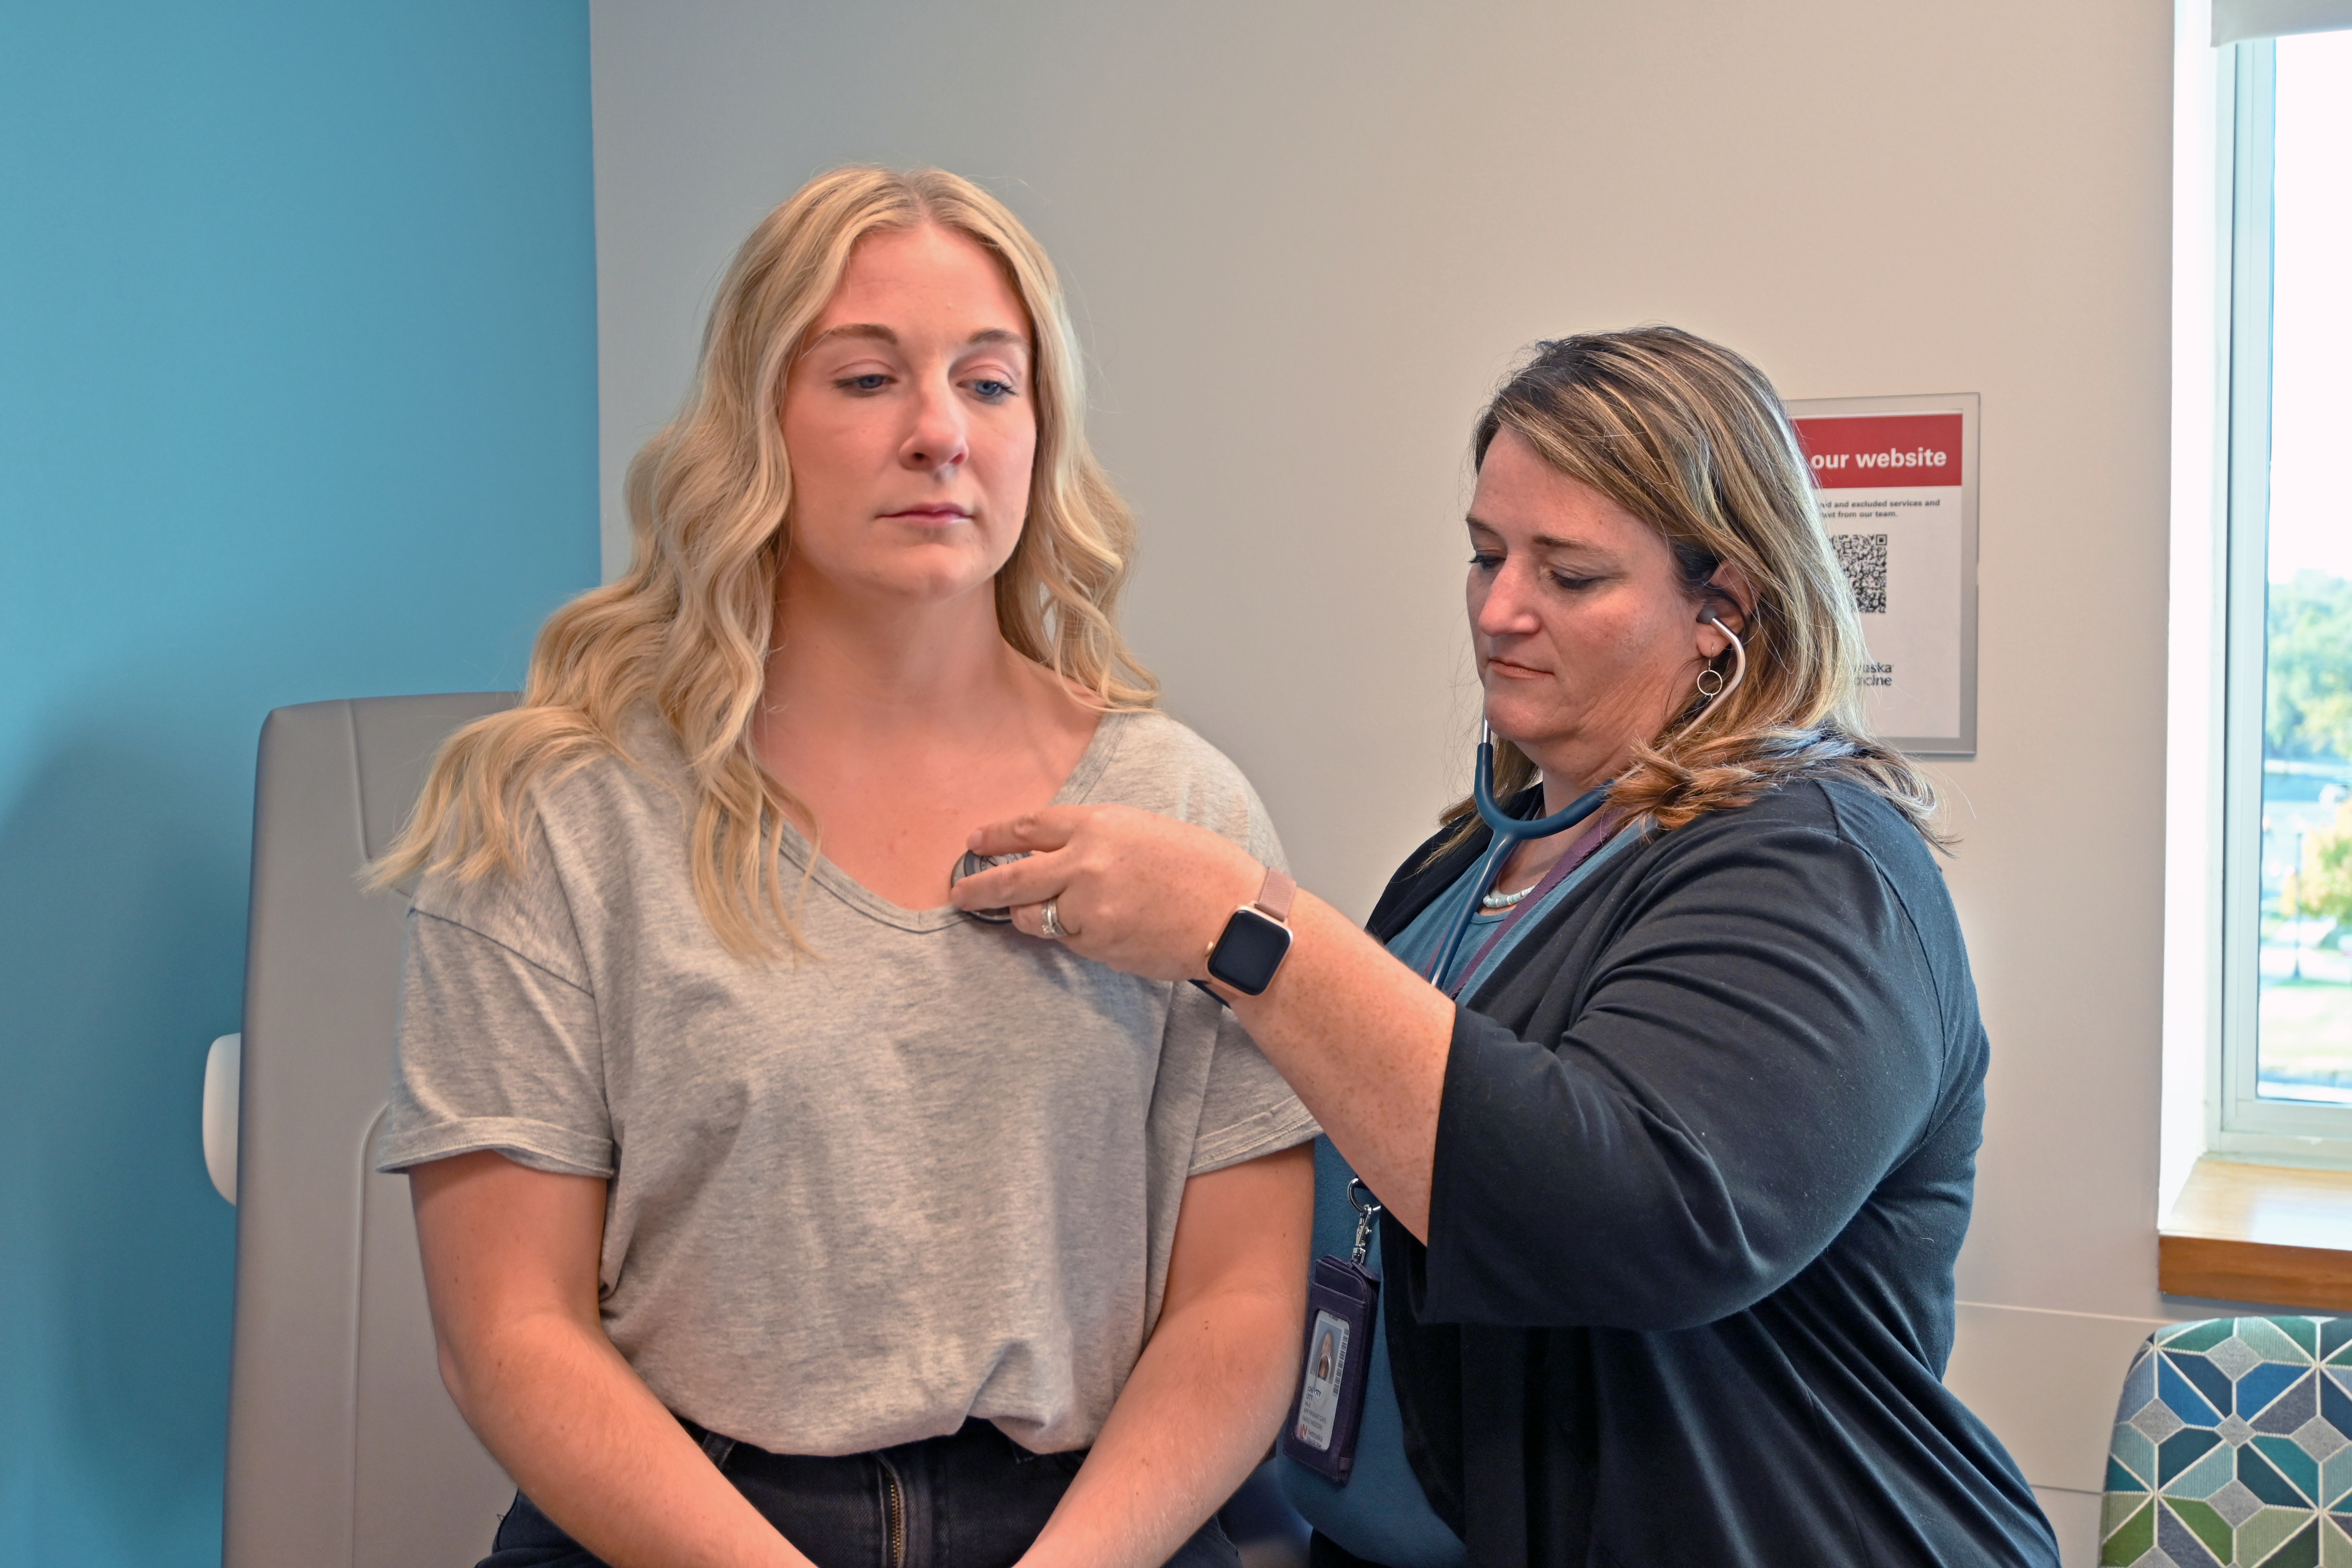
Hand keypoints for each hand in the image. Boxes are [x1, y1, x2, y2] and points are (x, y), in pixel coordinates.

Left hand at [952, 805, 1263, 983]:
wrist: (1235, 916)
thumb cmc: (1203, 870)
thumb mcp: (1147, 832)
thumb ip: (1099, 840)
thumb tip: (1062, 853)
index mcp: (1100, 825)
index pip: (1032, 827)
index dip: (998, 835)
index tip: (976, 841)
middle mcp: (1085, 863)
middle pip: (1013, 877)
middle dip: (979, 887)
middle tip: (959, 894)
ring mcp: (1088, 907)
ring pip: (1035, 917)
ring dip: (1030, 918)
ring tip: (1041, 917)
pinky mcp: (1097, 944)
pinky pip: (1070, 941)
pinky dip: (1075, 937)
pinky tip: (1106, 931)